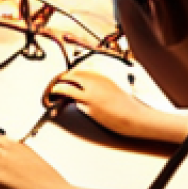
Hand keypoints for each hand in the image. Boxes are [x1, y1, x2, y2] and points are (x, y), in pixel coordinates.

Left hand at [43, 68, 187, 142]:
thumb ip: (98, 85)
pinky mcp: (90, 106)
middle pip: (69, 75)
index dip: (67, 75)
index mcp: (101, 76)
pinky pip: (73, 101)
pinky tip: (60, 104)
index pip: (77, 70)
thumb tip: (83, 87)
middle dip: (59, 81)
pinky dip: (65, 101)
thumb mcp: (112, 89)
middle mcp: (95, 81)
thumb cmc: (126, 106)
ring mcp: (91, 94)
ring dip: (56, 89)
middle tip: (53, 87)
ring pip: (66, 86)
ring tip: (51, 93)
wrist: (135, 118)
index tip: (62, 79)